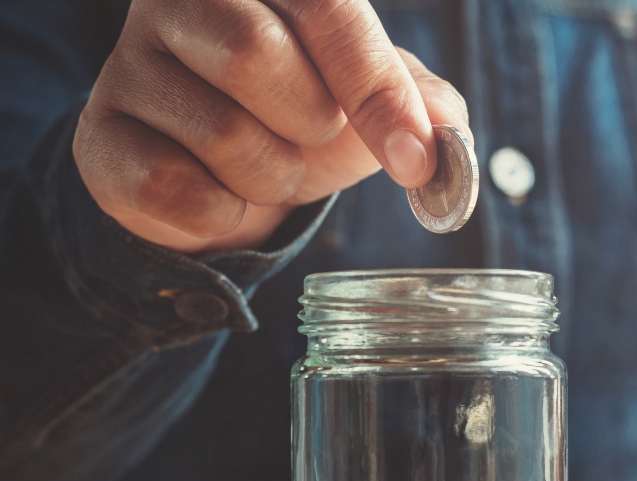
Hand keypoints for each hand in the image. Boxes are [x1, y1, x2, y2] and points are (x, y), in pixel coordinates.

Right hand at [73, 0, 470, 252]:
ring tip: (265, 162)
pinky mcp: (98, 136)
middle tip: (307, 133)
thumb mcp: (371, 95)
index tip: (415, 159)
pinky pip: (174, 188)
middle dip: (308, 123)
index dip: (375, 89)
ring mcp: (127, 64)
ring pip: (221, 133)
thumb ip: (421, 102)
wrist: (225, 173)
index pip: (325, 8)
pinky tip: (218, 189)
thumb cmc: (304, 113)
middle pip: (252, 54)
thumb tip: (445, 130)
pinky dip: (222, 212)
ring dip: (272, 175)